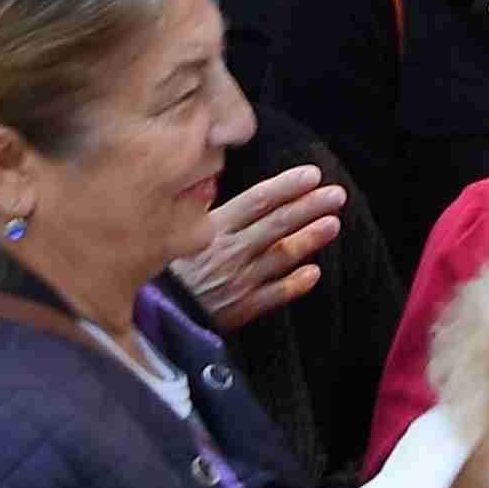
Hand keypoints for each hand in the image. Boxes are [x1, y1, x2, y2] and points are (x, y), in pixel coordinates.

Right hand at [171, 165, 343, 329]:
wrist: (152, 313)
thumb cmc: (166, 268)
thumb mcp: (178, 231)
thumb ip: (203, 208)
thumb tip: (214, 180)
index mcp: (214, 227)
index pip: (257, 200)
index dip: (287, 186)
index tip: (312, 174)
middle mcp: (229, 250)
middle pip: (276, 223)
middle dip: (309, 206)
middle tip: (336, 194)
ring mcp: (237, 280)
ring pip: (280, 256)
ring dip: (308, 239)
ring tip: (333, 224)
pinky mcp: (240, 308)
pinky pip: (274, 295)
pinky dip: (294, 284)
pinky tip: (314, 272)